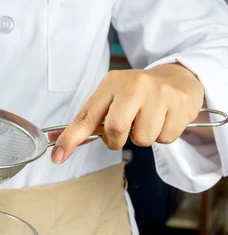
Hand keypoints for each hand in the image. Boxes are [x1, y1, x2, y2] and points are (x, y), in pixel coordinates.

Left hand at [51, 63, 204, 163]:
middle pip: (115, 130)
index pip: (86, 117)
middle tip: (124, 131)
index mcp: (110, 84)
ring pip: (142, 138)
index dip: (70, 139)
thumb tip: (55, 142)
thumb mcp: (110, 99)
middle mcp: (134, 85)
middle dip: (116, 140)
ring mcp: (159, 93)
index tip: (57, 157)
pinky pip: (165, 138)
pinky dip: (163, 136)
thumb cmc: (136, 94)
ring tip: (148, 120)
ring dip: (143, 137)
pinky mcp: (180, 104)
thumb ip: (86, 122)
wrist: (178, 78)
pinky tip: (164, 119)